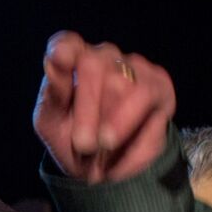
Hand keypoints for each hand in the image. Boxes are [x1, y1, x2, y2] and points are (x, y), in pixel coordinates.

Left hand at [33, 31, 175, 183]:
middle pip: (94, 65)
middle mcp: (105, 56)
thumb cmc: (71, 139)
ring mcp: (135, 67)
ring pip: (125, 84)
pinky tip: (123, 155)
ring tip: (104, 148)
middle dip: (87, 111)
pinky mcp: (159, 85)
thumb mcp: (52, 122)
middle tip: (83, 145)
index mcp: (72, 62)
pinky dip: (134, 136)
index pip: (66, 44)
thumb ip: (53, 92)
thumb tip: (54, 58)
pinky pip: (148, 103)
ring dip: (113, 124)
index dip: (64, 49)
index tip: (60, 58)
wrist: (104, 167)